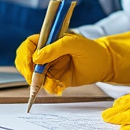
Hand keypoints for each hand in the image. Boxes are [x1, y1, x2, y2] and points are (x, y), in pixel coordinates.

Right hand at [13, 22, 129, 95]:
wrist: (104, 64)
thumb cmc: (91, 49)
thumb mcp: (74, 43)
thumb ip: (55, 48)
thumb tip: (36, 58)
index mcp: (48, 40)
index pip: (29, 45)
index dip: (24, 55)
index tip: (29, 65)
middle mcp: (46, 54)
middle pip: (26, 62)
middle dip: (29, 73)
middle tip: (36, 81)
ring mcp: (50, 67)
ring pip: (35, 77)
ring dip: (41, 83)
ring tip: (56, 84)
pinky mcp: (55, 79)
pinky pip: (46, 86)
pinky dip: (50, 88)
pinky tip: (60, 88)